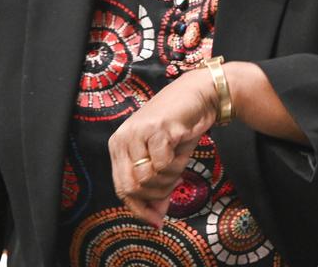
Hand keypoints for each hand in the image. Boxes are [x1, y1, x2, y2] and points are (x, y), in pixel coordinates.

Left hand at [108, 68, 218, 227]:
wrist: (199, 96)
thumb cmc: (180, 128)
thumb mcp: (166, 161)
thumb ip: (158, 187)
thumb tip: (156, 219)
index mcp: (118, 147)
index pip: (121, 188)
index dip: (139, 209)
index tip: (157, 221)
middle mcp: (122, 139)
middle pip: (132, 187)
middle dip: (157, 193)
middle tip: (174, 183)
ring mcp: (137, 133)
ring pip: (147, 178)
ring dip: (168, 178)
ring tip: (178, 162)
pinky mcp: (155, 130)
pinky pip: (162, 165)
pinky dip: (176, 165)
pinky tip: (180, 151)